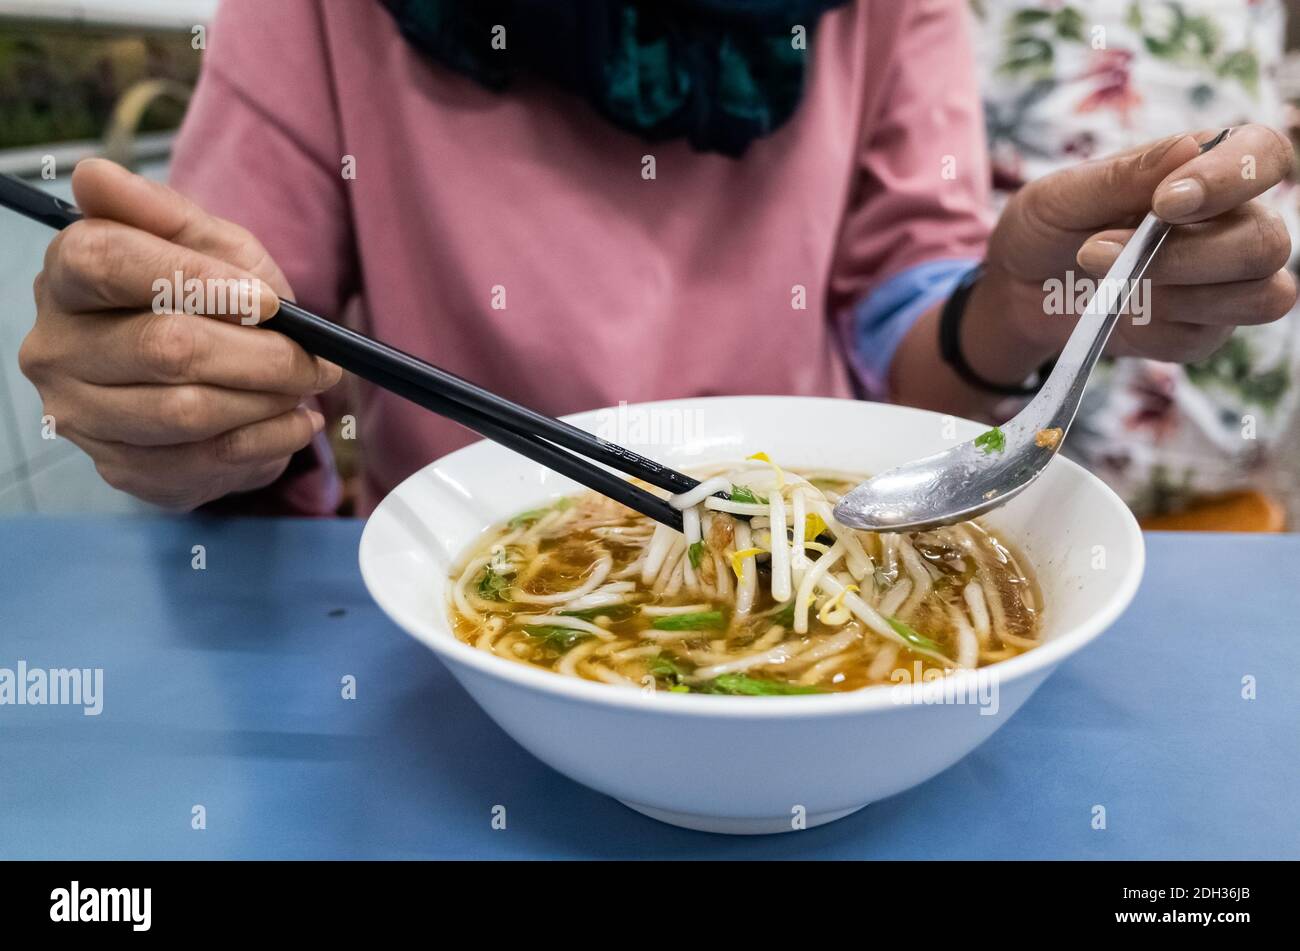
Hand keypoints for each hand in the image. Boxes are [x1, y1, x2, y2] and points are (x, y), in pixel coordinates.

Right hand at [18, 159, 340, 509]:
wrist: (211, 379)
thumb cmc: (209, 299)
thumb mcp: (206, 244)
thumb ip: (166, 213)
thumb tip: (97, 176)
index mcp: (66, 274)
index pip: (108, 262)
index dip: (197, 281)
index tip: (267, 301)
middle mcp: (56, 346)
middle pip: (165, 348)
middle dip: (262, 355)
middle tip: (316, 360)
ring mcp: (81, 414)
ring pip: (188, 412)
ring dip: (268, 401)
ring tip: (304, 388)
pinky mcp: (118, 467)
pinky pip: (204, 461)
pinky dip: (267, 442)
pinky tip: (292, 422)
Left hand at [983, 124, 1295, 366]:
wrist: (1015, 291)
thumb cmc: (1046, 227)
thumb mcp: (1063, 195)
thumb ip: (1124, 176)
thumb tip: (1187, 148)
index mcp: (1207, 169)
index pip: (1265, 156)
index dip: (1234, 178)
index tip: (1167, 202)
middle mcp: (1232, 223)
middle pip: (1266, 243)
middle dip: (1188, 255)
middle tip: (1097, 252)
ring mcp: (1224, 284)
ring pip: (1259, 297)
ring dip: (1175, 294)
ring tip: (1104, 280)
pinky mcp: (1200, 332)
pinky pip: (1199, 338)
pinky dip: (1149, 328)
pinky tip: (1113, 310)